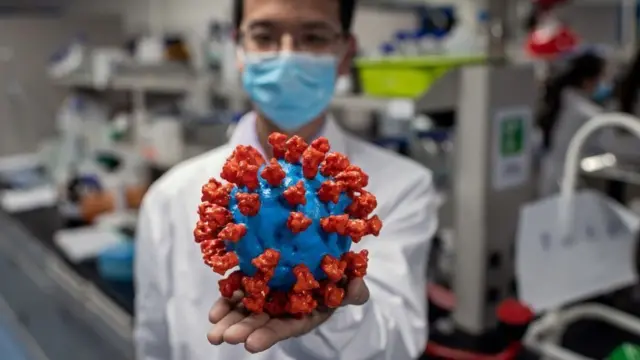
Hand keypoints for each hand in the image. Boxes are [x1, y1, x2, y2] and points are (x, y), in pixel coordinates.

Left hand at [207, 278, 368, 352]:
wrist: (325, 256)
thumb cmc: (340, 274)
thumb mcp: (350, 282)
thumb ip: (355, 290)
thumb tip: (358, 286)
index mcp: (305, 313)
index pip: (286, 327)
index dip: (269, 335)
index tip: (251, 344)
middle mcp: (284, 309)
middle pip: (261, 322)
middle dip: (242, 330)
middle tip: (225, 336)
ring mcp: (268, 295)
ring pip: (246, 310)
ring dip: (229, 320)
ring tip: (213, 330)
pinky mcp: (256, 280)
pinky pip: (239, 291)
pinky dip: (226, 301)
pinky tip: (214, 311)